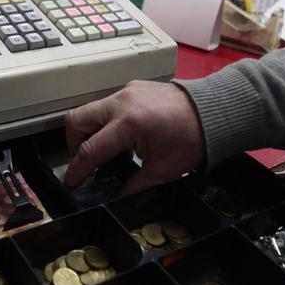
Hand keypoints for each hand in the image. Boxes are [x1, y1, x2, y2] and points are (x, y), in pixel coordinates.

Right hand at [64, 80, 204, 194]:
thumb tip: (119, 196)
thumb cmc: (193, 137)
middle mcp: (122, 103)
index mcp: (128, 125)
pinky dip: (106, 120)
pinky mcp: (133, 88)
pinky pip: (108, 104)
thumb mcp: (162, 170)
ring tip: (107, 151)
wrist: (213, 112)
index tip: (71, 182)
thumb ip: (135, 185)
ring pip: (90, 110)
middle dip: (74, 144)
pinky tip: (123, 136)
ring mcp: (126, 92)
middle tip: (86, 162)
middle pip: (76, 120)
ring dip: (90, 131)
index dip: (76, 170)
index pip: (89, 150)